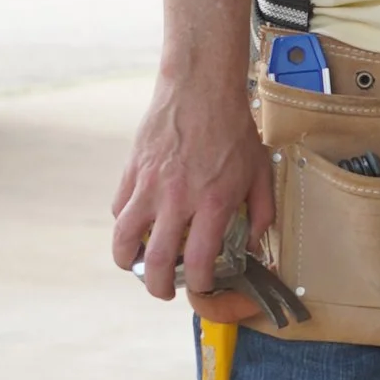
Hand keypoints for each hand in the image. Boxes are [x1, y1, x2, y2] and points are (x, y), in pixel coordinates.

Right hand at [113, 70, 273, 305]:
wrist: (201, 89)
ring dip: (127, 261)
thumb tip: (254, 245)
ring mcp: (150, 185)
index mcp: (213, 202)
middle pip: (155, 260)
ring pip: (124, 238)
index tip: (199, 286)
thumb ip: (260, 213)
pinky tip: (136, 226)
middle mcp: (178, 199)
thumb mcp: (260, 171)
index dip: (197, 283)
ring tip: (136, 265)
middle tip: (162, 290)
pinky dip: (124, 224)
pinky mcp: (132, 171)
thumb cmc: (233, 129)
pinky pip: (119, 208)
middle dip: (157, 286)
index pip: (198, 261)